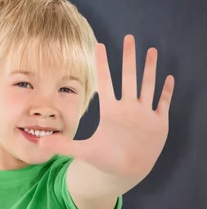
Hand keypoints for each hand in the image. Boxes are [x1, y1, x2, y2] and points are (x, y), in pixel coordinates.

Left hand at [38, 34, 174, 178]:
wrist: (124, 171)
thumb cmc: (104, 158)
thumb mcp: (83, 151)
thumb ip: (63, 145)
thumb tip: (40, 142)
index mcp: (110, 110)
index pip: (106, 82)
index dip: (103, 64)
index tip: (99, 45)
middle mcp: (127, 108)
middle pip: (129, 77)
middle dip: (129, 58)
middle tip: (129, 37)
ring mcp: (143, 114)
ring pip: (147, 86)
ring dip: (150, 69)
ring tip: (152, 50)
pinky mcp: (158, 124)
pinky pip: (163, 104)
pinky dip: (166, 91)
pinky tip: (169, 77)